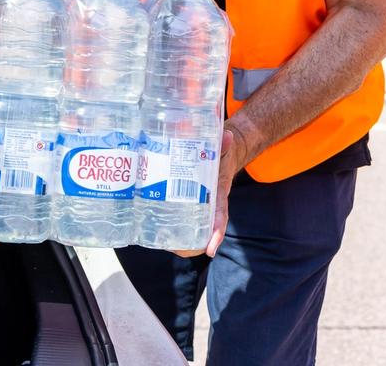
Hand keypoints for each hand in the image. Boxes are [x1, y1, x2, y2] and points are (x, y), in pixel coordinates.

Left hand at [172, 121, 255, 258]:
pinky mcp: (192, 203)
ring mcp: (202, 206)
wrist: (225, 156)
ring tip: (162, 243)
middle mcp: (211, 205)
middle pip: (204, 231)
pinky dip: (174, 228)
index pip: (220, 217)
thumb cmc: (222, 156)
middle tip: (173, 248)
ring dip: (180, 239)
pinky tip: (157, 230)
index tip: (210, 250)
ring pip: (193, 230)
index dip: (216, 234)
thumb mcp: (223, 150)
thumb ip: (224, 144)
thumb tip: (228, 135)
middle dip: (191, 244)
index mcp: (219, 194)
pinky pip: (185, 220)